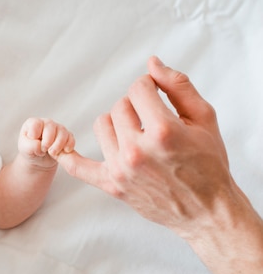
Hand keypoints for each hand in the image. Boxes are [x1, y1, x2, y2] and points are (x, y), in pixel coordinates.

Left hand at [18, 117, 74, 168]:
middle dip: (47, 141)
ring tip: (52, 153)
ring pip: (62, 132)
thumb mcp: (24, 149)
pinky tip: (64, 151)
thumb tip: (40, 145)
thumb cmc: (30, 150)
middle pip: (50, 126)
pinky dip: (69, 145)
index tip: (34, 144)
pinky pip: (70, 138)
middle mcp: (46, 123)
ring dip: (58, 145)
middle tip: (44, 150)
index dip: (35, 135)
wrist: (39, 160)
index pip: (36, 123)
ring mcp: (57, 128)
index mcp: (33, 123)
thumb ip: (30, 146)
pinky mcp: (66, 136)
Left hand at [57, 56, 235, 237]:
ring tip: (134, 132)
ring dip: (116, 123)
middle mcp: (138, 150)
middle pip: (119, 106)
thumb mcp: (204, 118)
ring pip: (101, 125)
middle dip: (135, 105)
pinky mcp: (111, 185)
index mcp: (163, 131)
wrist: (208, 210)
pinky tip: (63, 147)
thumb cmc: (209, 163)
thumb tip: (152, 63)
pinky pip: (78, 167)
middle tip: (151, 118)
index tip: (155, 94)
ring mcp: (121, 169)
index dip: (148, 86)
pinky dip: (69, 156)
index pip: (138, 88)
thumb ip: (178, 86)